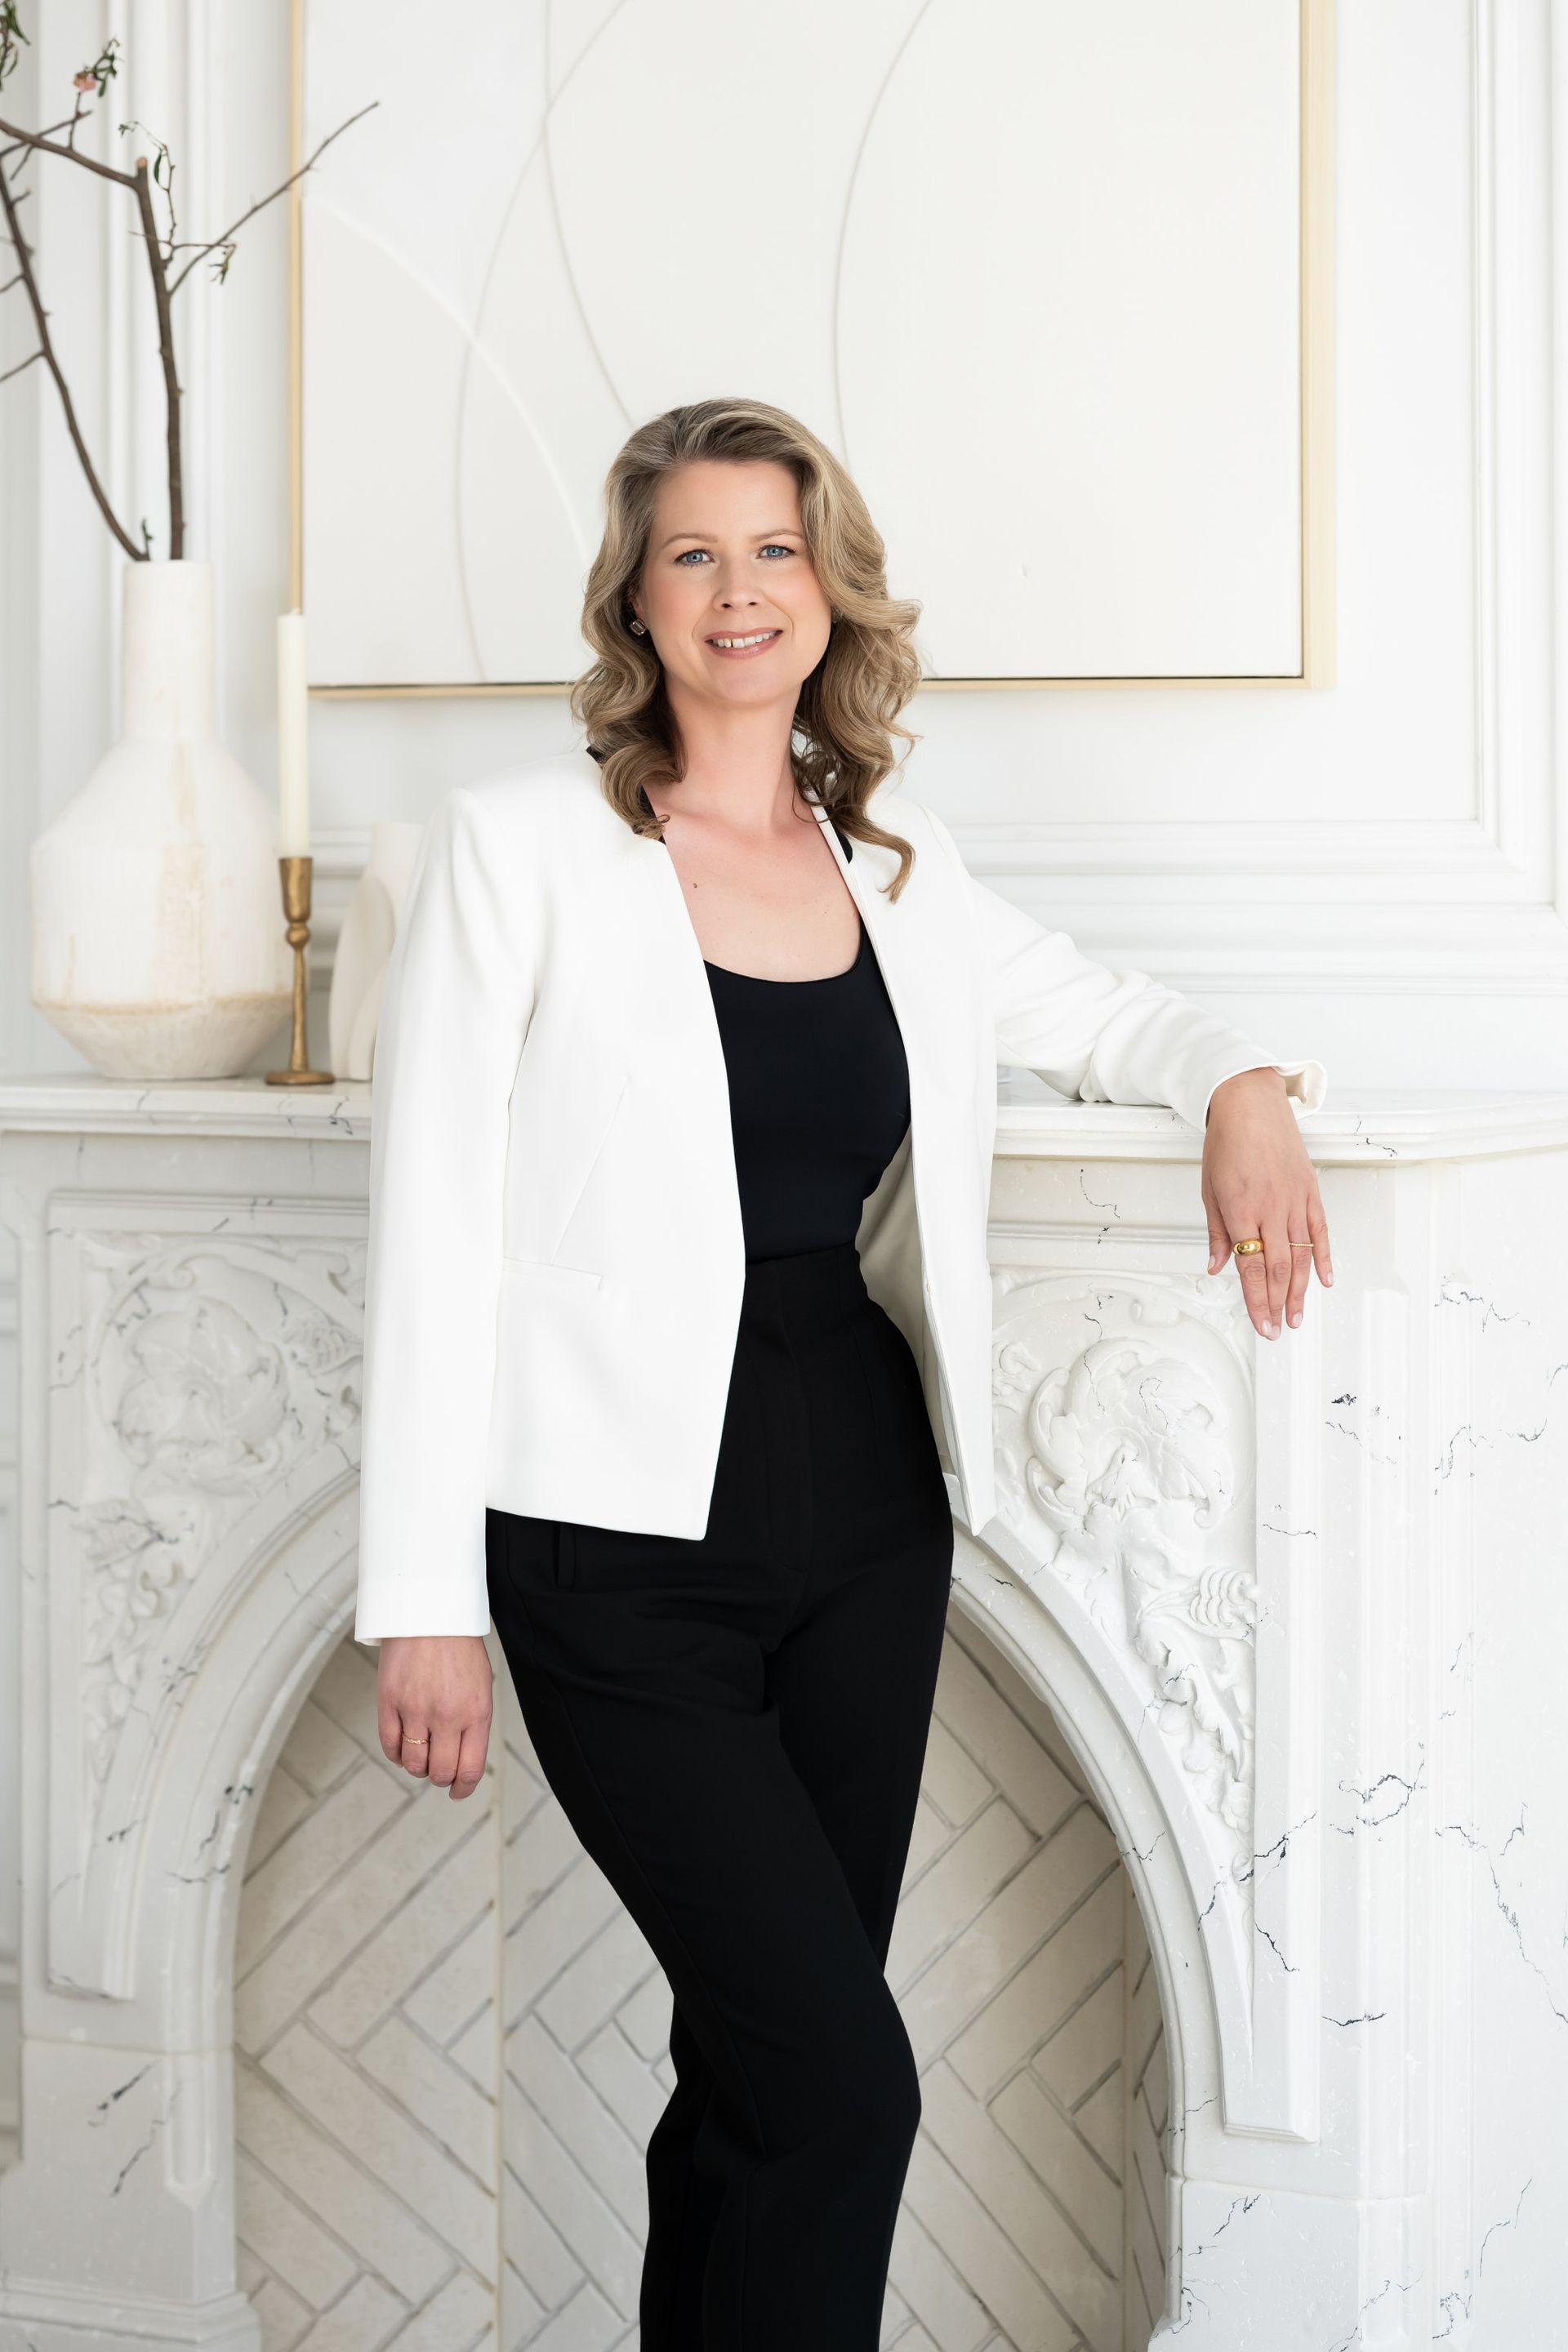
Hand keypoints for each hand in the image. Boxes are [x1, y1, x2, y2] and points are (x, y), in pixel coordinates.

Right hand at [376, 1634, 493, 1798]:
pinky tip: (402, 1746)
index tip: (458, 1791)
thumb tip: (463, 1760)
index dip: (463, 1788)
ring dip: (417, 1766)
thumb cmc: (458, 1648)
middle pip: (441, 1772)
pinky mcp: (389, 1701)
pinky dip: (396, 1753)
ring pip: (413, 1763)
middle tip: (438, 1770)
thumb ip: (473, 1723)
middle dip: (440, 1778)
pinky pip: (389, 1745)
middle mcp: (447, 1715)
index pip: (470, 1768)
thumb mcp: (480, 1685)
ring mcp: (415, 1709)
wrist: (429, 1612)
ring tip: (420, 1753)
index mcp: (476, 1712)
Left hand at [1202, 1067, 1332, 1339]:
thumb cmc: (1227, 1141)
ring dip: (1300, 1291)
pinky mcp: (1310, 1190)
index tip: (1261, 1324)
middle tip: (1278, 1329)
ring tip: (1297, 1316)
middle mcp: (1270, 1208)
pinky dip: (1324, 1257)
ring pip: (1301, 1256)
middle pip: (1278, 1269)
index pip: (1251, 1267)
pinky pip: (1320, 1231)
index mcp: (1240, 1209)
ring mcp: (1294, 1200)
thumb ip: (1217, 1232)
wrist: (1250, 1102)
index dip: (1257, 1301)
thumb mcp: (1209, 1189)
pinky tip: (1324, 1280)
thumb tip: (1218, 1266)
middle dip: (1277, 1304)